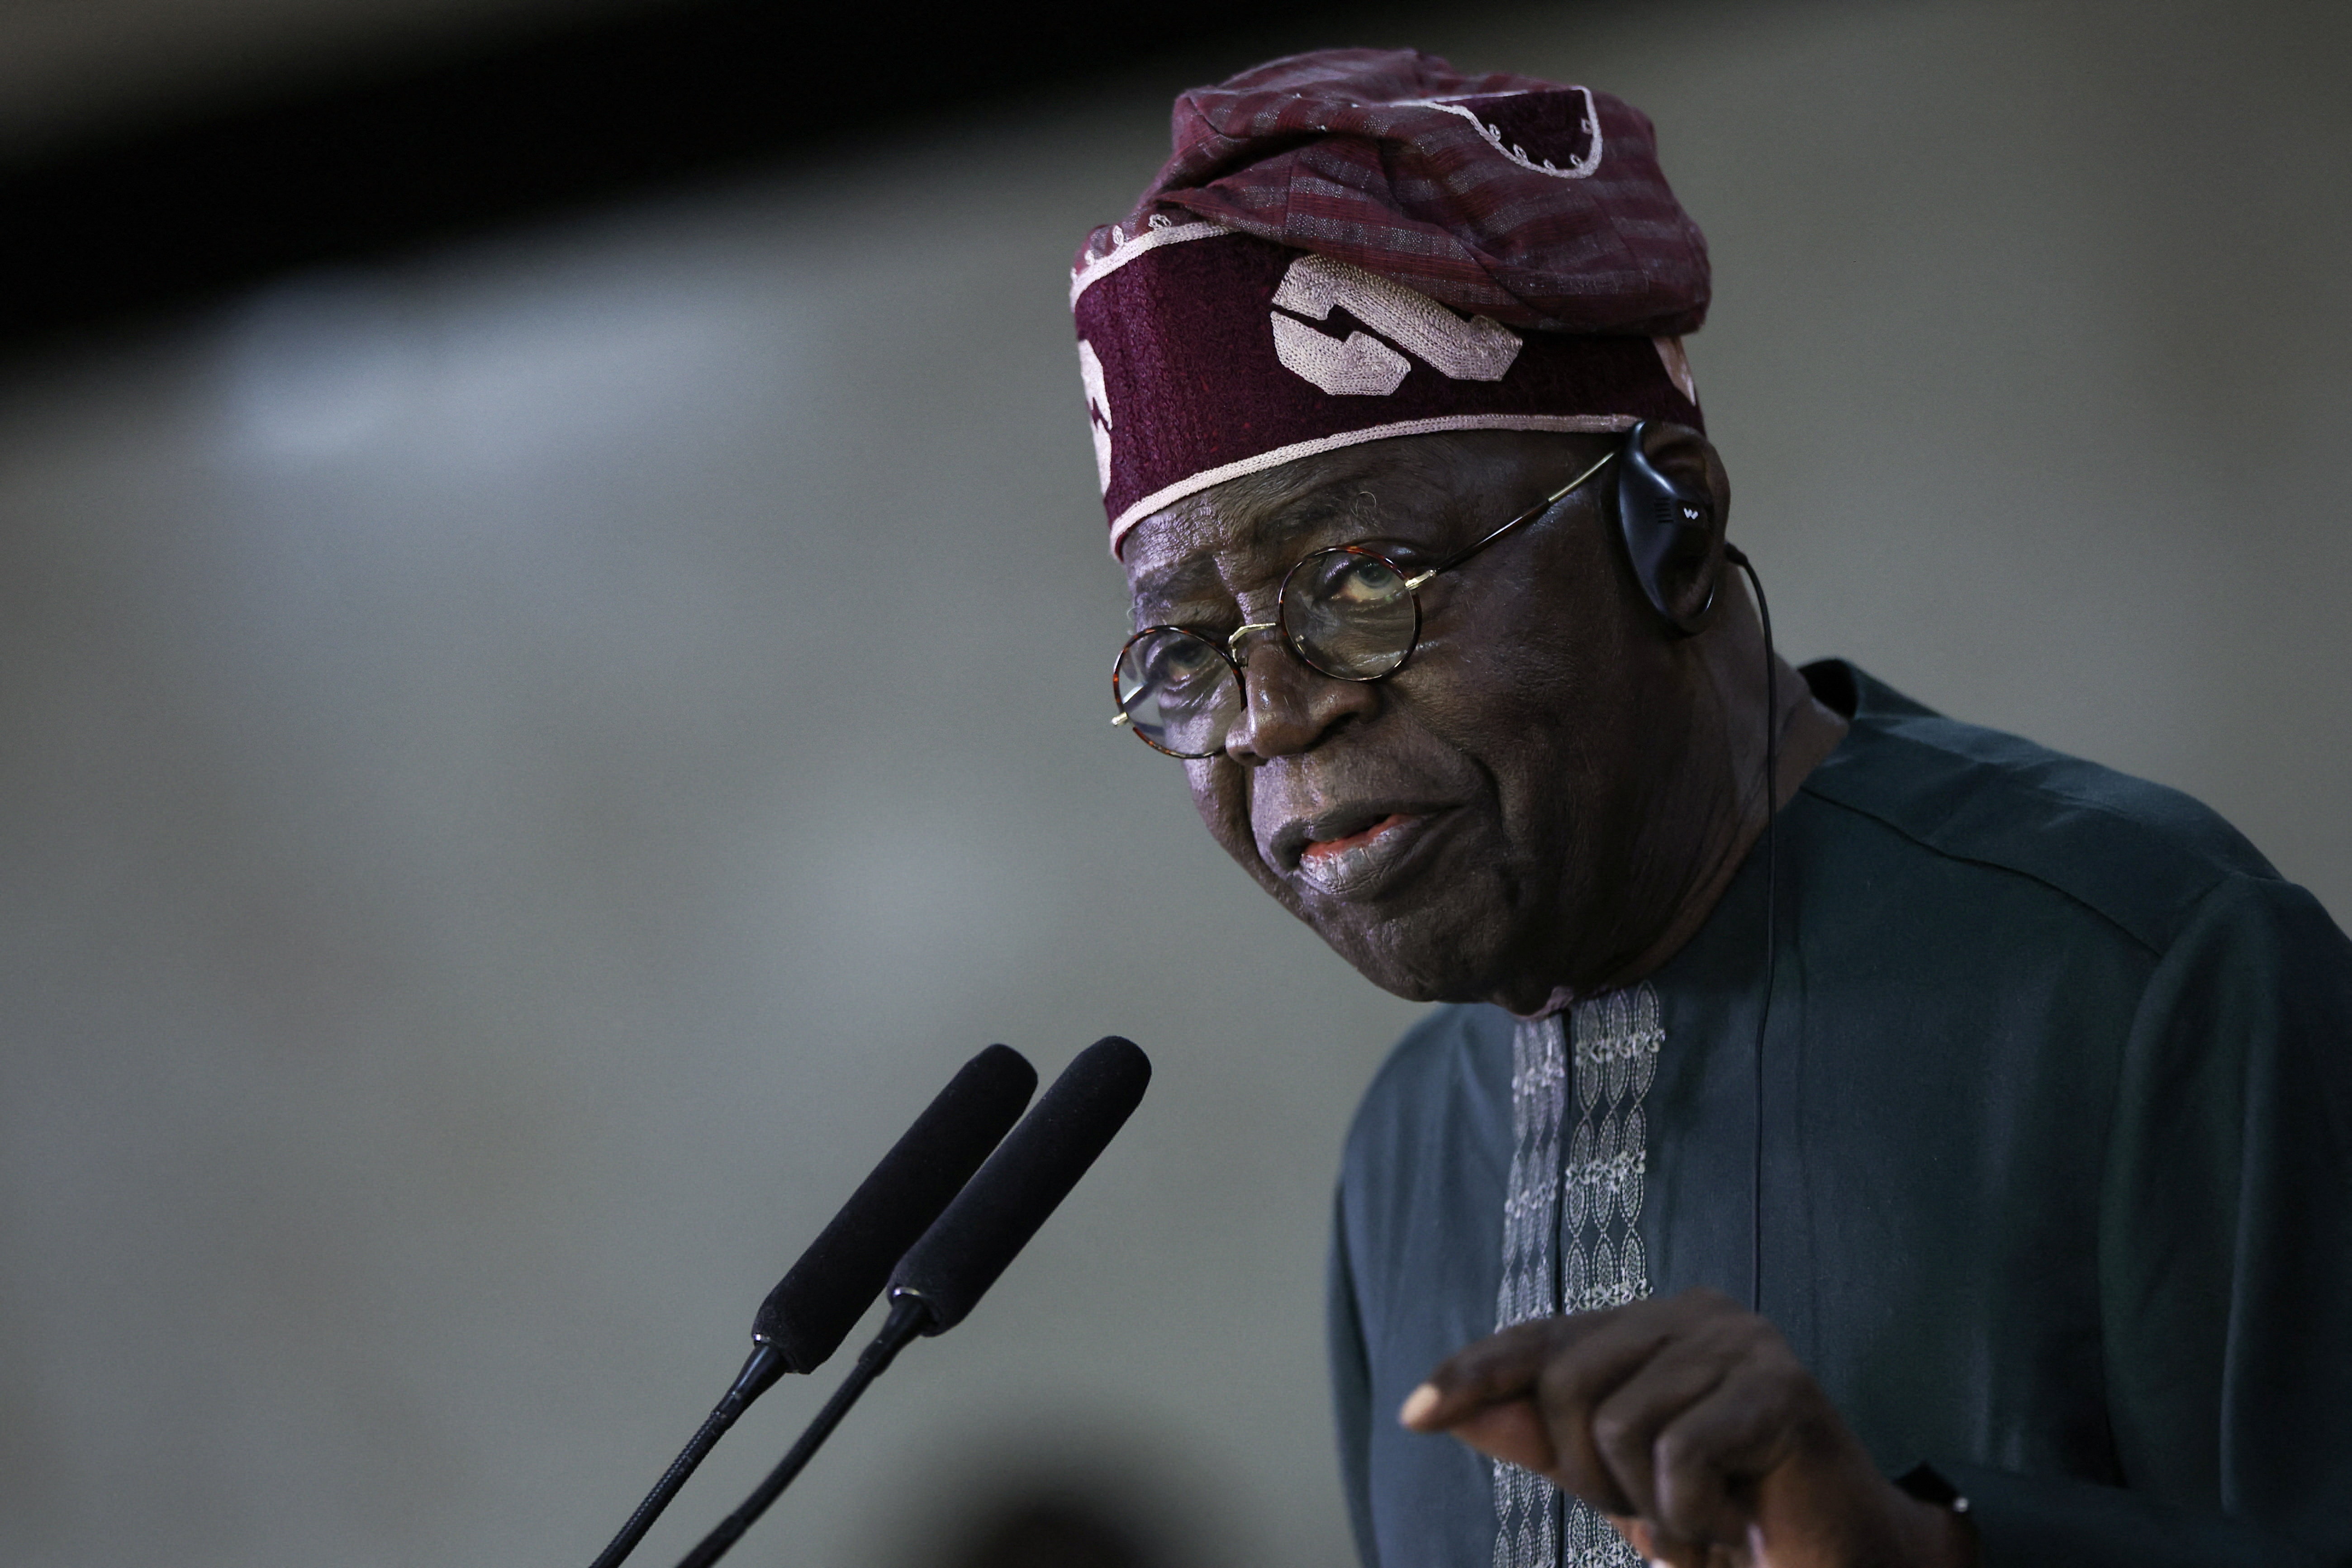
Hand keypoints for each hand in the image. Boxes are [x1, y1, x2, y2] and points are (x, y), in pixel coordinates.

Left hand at [1398, 1288, 1974, 1567]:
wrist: (1841, 1563)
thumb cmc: (1722, 1518)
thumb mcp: (1615, 1481)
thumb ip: (1539, 1439)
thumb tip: (1447, 1409)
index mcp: (1651, 1326)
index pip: (1539, 1338)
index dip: (1475, 1375)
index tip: (1414, 1414)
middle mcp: (1694, 1313)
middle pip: (1566, 1386)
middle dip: (1591, 1476)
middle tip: (1657, 1515)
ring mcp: (1741, 1341)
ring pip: (1617, 1425)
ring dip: (1651, 1504)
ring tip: (1702, 1517)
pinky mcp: (1779, 1387)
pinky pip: (1678, 1454)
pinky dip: (1692, 1514)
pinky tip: (1733, 1520)